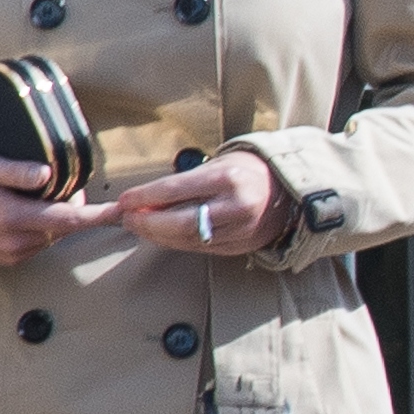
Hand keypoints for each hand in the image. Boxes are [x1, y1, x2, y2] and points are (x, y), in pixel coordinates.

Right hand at [0, 158, 117, 267]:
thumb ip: (17, 171)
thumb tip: (50, 175)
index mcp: (14, 219)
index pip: (69, 220)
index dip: (99, 216)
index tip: (123, 211)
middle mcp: (16, 243)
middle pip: (63, 228)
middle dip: (72, 209)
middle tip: (62, 186)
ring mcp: (9, 255)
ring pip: (50, 238)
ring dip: (54, 220)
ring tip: (35, 197)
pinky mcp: (3, 261)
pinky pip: (34, 245)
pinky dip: (39, 230)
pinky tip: (22, 213)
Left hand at [116, 152, 296, 256]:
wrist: (288, 190)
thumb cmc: (248, 171)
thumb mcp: (218, 164)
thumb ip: (184, 183)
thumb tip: (143, 200)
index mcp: (227, 178)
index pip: (174, 190)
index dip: (143, 197)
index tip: (124, 201)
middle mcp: (235, 205)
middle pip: (178, 222)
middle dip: (146, 223)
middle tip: (127, 219)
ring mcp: (240, 229)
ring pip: (187, 239)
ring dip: (157, 235)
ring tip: (141, 227)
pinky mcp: (241, 245)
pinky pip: (200, 248)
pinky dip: (176, 243)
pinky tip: (164, 236)